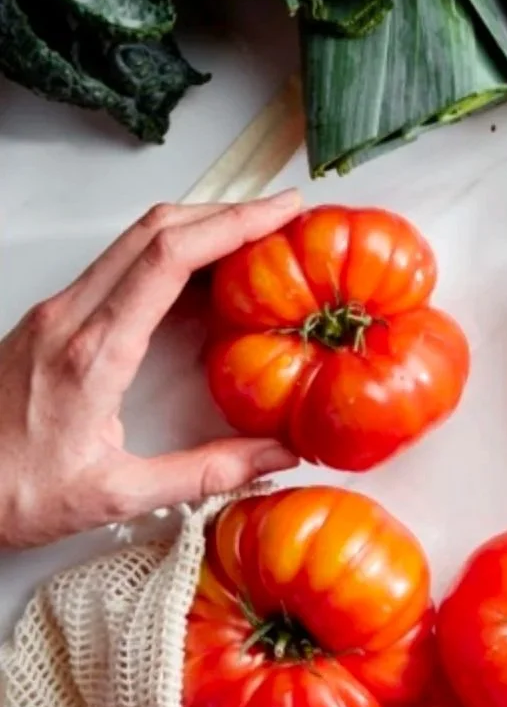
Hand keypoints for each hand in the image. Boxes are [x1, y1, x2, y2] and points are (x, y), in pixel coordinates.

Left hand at [0, 194, 303, 549]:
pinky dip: (166, 252)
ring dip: (195, 226)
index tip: (280, 212)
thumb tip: (277, 456)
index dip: (233, 224)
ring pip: (133, 239)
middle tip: (280, 215)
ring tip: (250, 237)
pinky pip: (116, 263)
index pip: (170, 258)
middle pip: (155, 228)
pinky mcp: (50, 320)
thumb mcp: (118, 495)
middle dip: (225, 211)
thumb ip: (205, 472)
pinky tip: (196, 276)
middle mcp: (70, 317)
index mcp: (94, 353)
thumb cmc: (15, 493)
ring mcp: (56, 312)